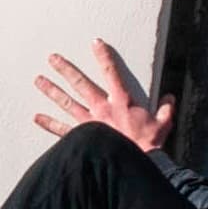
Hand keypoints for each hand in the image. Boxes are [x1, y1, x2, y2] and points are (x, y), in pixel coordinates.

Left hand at [35, 39, 172, 151]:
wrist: (132, 165)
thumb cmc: (148, 146)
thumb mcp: (163, 123)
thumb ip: (165, 109)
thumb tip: (170, 99)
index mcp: (121, 101)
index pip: (111, 72)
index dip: (103, 56)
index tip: (95, 43)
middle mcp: (101, 108)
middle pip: (80, 84)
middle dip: (66, 69)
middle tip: (52, 58)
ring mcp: (88, 123)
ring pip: (67, 102)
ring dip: (52, 90)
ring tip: (38, 80)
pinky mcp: (81, 138)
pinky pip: (61, 130)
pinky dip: (49, 123)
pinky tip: (36, 117)